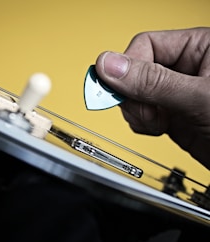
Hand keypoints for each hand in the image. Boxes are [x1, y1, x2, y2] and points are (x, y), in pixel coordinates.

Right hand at [94, 27, 209, 169]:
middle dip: (135, 95)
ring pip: (134, 94)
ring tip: (158, 122)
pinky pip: (141, 112)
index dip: (128, 67)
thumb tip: (109, 65)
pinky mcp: (170, 114)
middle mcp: (184, 67)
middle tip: (148, 111)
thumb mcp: (199, 97)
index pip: (144, 45)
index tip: (113, 88)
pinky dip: (141, 122)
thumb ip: (152, 81)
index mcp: (198, 47)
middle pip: (134, 71)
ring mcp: (175, 92)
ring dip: (137, 112)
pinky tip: (159, 127)